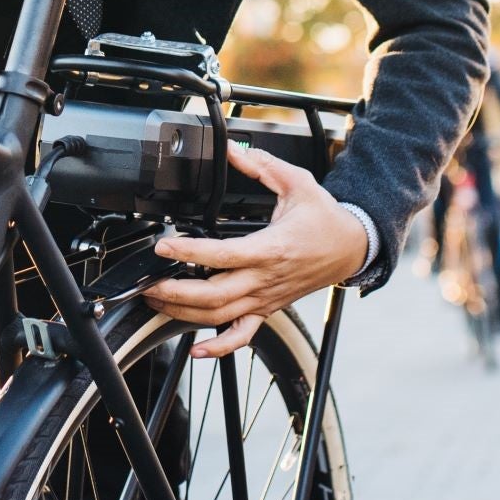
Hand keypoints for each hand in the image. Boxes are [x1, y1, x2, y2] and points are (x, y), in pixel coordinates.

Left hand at [143, 145, 368, 357]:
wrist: (351, 248)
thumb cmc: (324, 219)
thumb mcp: (297, 183)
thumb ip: (262, 165)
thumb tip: (233, 150)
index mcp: (270, 248)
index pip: (222, 255)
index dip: (189, 252)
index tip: (164, 246)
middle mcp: (265, 279)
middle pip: (213, 295)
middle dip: (175, 292)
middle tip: (148, 282)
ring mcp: (265, 299)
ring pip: (219, 317)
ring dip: (183, 314)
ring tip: (157, 301)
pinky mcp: (268, 309)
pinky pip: (242, 335)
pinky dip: (219, 347)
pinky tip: (198, 349)